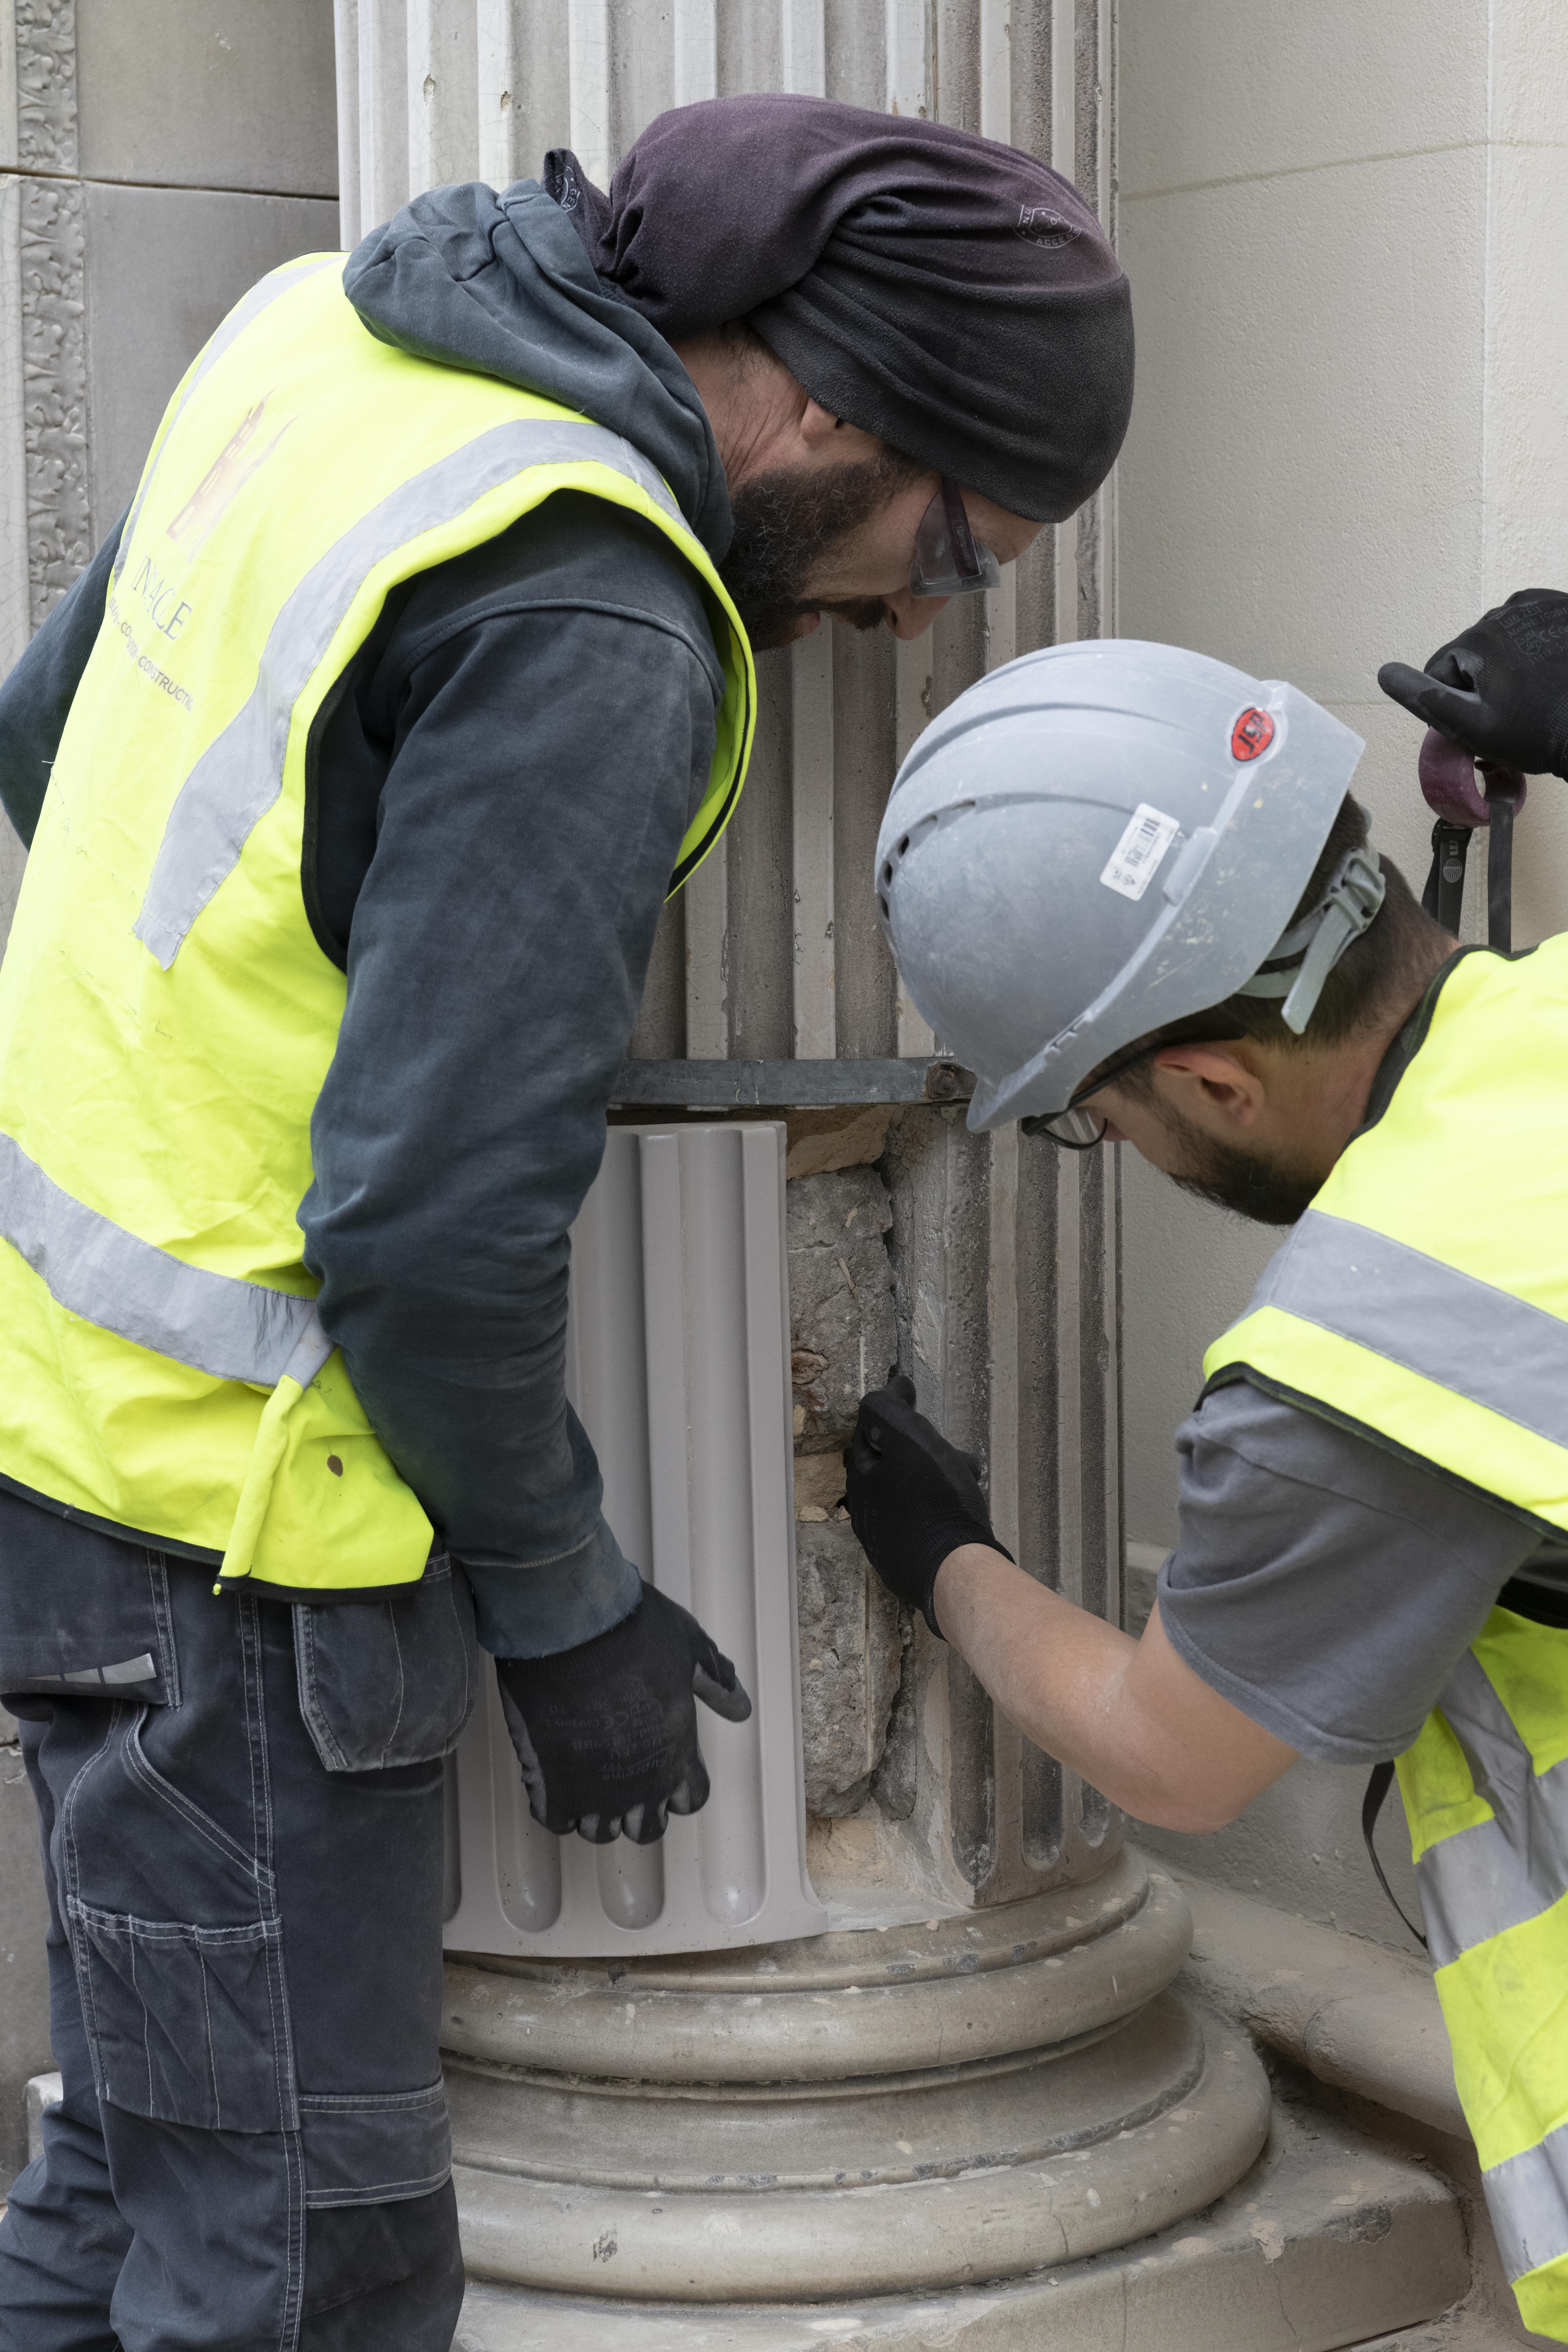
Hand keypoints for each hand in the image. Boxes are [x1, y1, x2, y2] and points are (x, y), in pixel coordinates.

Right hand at [494, 1583, 750, 1843]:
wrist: (571, 1625)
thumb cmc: (632, 1631)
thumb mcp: (690, 1646)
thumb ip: (715, 1681)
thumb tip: (739, 1706)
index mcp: (676, 1752)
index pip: (689, 1800)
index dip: (678, 1788)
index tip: (664, 1769)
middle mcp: (639, 1781)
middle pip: (646, 1828)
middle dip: (638, 1811)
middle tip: (623, 1778)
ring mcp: (593, 1788)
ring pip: (598, 1829)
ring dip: (595, 1811)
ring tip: (586, 1781)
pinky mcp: (550, 1784)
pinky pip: (555, 1819)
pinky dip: (555, 1806)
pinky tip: (553, 1781)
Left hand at [842, 1373, 1010, 1637]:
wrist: (956, 1571)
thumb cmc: (934, 1501)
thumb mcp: (910, 1440)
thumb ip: (890, 1411)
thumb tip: (889, 1387)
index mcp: (861, 1481)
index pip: (867, 1433)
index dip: (889, 1411)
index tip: (910, 1396)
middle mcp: (867, 1513)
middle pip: (892, 1466)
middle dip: (921, 1447)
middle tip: (946, 1442)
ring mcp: (888, 1541)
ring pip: (911, 1494)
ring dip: (937, 1475)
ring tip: (968, 1472)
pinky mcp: (912, 1561)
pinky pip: (924, 1520)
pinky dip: (940, 1505)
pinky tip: (962, 1505)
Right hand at [1379, 589, 1567, 778]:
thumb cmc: (1536, 734)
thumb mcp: (1472, 726)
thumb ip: (1426, 698)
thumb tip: (1386, 673)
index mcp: (1479, 637)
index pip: (1441, 670)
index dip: (1453, 702)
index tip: (1480, 722)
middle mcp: (1509, 610)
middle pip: (1474, 653)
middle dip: (1482, 681)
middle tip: (1509, 712)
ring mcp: (1541, 606)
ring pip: (1503, 641)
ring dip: (1508, 665)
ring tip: (1532, 694)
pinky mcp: (1565, 609)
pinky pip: (1533, 628)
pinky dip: (1534, 648)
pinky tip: (1548, 673)